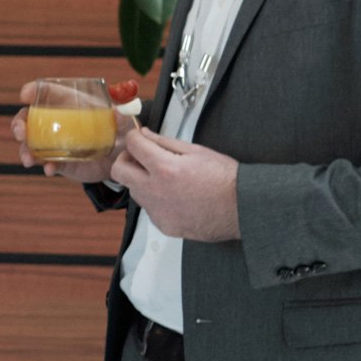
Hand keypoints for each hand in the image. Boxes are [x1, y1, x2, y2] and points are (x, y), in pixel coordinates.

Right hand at [11, 79, 130, 182]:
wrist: (121, 158)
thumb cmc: (119, 130)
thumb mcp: (124, 121)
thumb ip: (123, 115)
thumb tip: (119, 111)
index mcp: (68, 103)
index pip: (46, 93)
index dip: (33, 91)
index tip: (24, 94)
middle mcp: (56, 122)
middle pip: (28, 118)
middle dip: (19, 124)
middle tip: (20, 132)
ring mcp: (54, 143)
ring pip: (30, 144)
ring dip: (25, 150)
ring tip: (29, 159)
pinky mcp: (59, 161)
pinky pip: (46, 163)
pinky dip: (45, 167)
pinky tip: (49, 170)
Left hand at [114, 128, 240, 240]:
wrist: (241, 208)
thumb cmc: (225, 179)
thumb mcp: (196, 151)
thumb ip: (165, 142)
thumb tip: (146, 135)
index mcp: (164, 168)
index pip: (133, 146)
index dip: (134, 138)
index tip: (138, 138)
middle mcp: (155, 191)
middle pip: (119, 172)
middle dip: (126, 160)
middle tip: (141, 157)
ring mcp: (158, 211)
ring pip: (134, 191)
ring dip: (141, 181)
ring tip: (165, 177)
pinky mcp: (163, 225)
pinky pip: (150, 209)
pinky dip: (156, 200)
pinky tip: (175, 196)